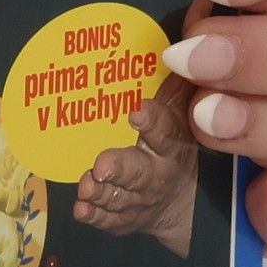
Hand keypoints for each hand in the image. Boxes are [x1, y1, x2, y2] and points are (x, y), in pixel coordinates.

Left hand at [73, 74, 201, 253]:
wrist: (186, 201)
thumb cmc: (174, 144)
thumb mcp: (182, 116)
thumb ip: (176, 88)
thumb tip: (175, 47)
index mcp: (173, 143)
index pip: (166, 131)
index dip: (153, 122)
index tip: (136, 112)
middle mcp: (158, 172)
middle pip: (140, 171)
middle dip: (120, 168)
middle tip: (101, 166)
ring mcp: (141, 198)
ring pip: (121, 197)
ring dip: (102, 193)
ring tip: (86, 186)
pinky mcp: (126, 218)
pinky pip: (111, 219)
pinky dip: (95, 215)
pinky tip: (81, 209)